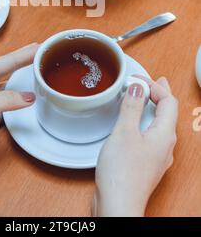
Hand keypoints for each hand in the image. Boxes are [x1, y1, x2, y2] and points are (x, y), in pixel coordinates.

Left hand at [0, 43, 37, 160]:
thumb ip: (4, 100)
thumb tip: (28, 97)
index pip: (6, 62)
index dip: (24, 54)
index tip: (40, 47)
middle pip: (8, 72)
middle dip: (25, 63)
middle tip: (43, 55)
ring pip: (7, 89)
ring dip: (23, 84)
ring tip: (38, 76)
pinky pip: (4, 108)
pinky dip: (17, 106)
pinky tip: (25, 104)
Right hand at [93, 76, 177, 216]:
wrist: (118, 206)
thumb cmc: (122, 174)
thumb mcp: (124, 132)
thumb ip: (132, 106)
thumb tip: (138, 87)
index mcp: (165, 134)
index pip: (168, 101)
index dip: (154, 85)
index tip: (136, 78)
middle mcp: (165, 146)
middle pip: (167, 112)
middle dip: (158, 94)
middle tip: (152, 81)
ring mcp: (157, 156)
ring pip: (159, 124)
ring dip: (150, 107)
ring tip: (142, 97)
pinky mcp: (145, 163)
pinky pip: (150, 136)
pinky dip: (143, 122)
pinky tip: (132, 124)